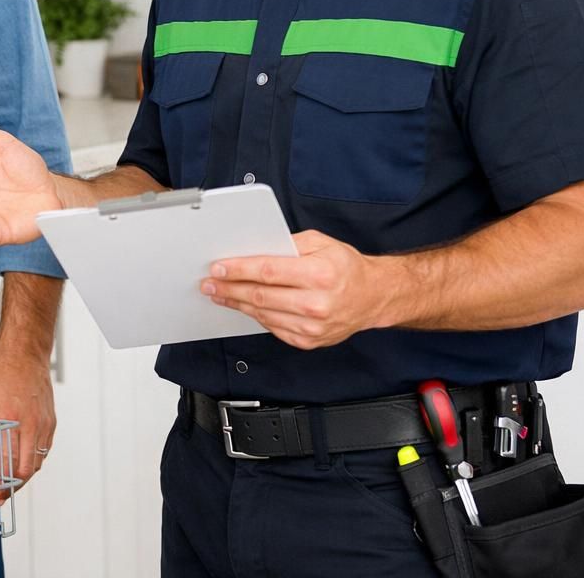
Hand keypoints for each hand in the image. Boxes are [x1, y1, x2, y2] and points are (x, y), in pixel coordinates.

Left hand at [0, 349, 56, 505]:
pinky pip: (45, 450)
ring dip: (25, 476)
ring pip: (38, 462)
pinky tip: (23, 462)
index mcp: (9, 420)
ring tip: (11, 481)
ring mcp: (44, 424)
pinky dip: (35, 461)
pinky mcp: (51, 421)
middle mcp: (30, 424)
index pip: (8, 463)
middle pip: (27, 469)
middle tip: (2, 495)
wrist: (24, 353)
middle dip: (14, 487)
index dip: (2, 485)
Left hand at [200, 229, 382, 349]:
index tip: (218, 268)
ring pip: (262, 314)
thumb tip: (254, 248)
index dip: (238, 270)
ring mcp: (312, 327)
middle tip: (209, 283)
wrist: (373, 297)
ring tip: (219, 294)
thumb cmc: (346, 268)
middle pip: (260, 296)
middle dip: (229, 288)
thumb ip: (287, 244)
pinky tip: (243, 306)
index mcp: (319, 274)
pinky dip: (255, 316)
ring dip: (236, 304)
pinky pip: (272, 328)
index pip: (268, 272)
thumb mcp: (320, 243)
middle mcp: (316, 304)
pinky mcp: (308, 341)